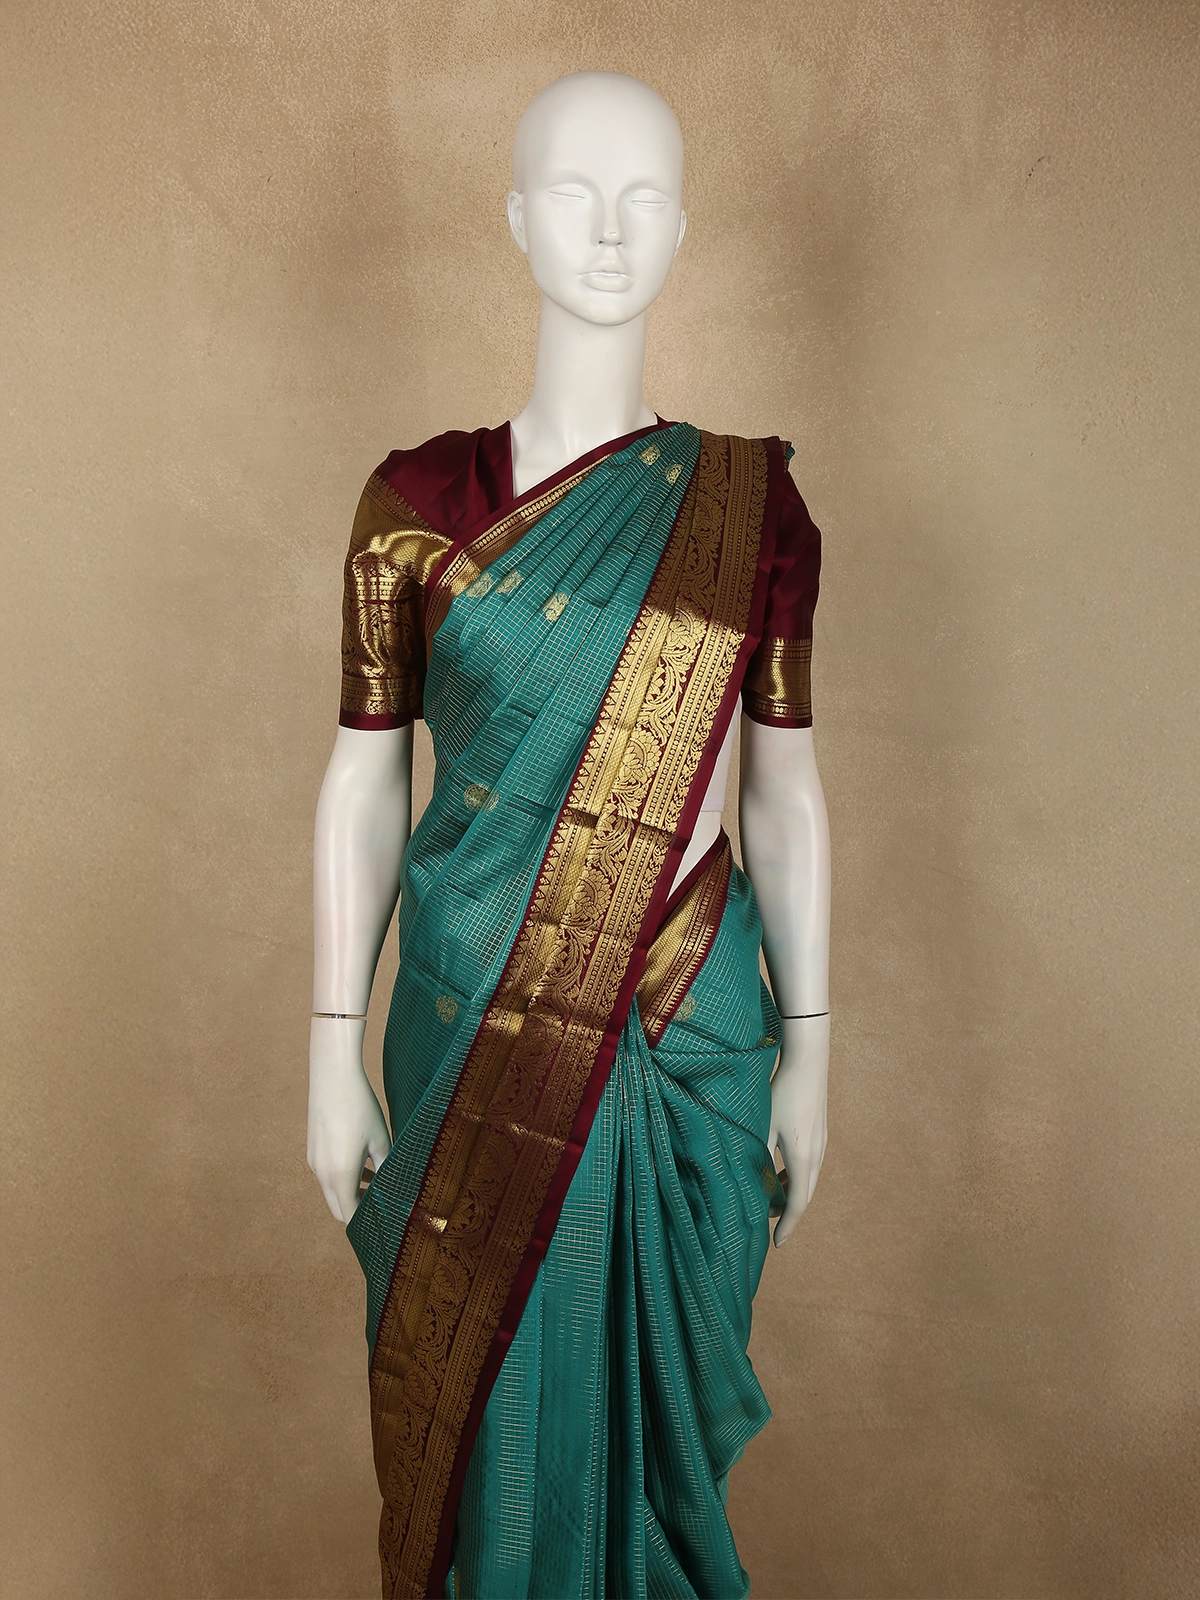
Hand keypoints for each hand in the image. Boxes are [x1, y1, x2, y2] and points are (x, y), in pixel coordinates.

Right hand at [306, 1018, 391, 1222]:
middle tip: (383, 1207)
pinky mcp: (312, 1150)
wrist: (333, 1077)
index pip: (349, 1215)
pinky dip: (343, 1178)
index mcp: (340, 1175)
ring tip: (378, 1185)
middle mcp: (321, 1173)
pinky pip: (327, 1174)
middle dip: (358, 1211)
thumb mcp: (380, 1139)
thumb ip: (387, 1167)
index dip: (366, 1223)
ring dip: (351, 1193)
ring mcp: (314, 1162)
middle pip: (338, 1207)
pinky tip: (364, 1166)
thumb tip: (396, 1187)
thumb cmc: (360, 1107)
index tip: (384, 1222)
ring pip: (332, 1190)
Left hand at [768, 1013, 828, 1245]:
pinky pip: (809, 1164)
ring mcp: (822, 1141)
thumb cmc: (782, 1090)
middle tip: (769, 1224)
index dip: (787, 1227)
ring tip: (770, 1197)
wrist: (808, 1059)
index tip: (777, 1244)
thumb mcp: (762, 1124)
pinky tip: (779, 1168)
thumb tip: (747, 1179)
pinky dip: (796, 1175)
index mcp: (803, 1158)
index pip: (797, 1204)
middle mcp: (817, 1154)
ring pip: (808, 1178)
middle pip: (805, 1195)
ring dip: (791, 1192)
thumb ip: (756, 1154)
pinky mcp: (820, 1130)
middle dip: (787, 1212)